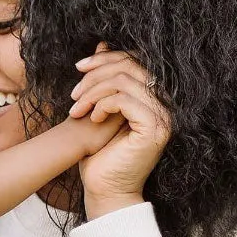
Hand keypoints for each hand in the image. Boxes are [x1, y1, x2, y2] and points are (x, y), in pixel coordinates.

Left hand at [69, 45, 171, 217]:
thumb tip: (103, 44)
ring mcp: (163, 116)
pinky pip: (126, 100)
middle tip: (73, 93)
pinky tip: (91, 119)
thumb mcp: (98, 110)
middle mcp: (164, 104)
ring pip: (125, 81)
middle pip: (130, 66)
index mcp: (153, 97)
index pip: (134, 61)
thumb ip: (105, 80)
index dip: (106, 58)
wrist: (103, 191)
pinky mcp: (154, 128)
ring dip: (94, 92)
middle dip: (96, 74)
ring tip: (76, 110)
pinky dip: (103, 104)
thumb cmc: (99, 156)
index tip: (79, 67)